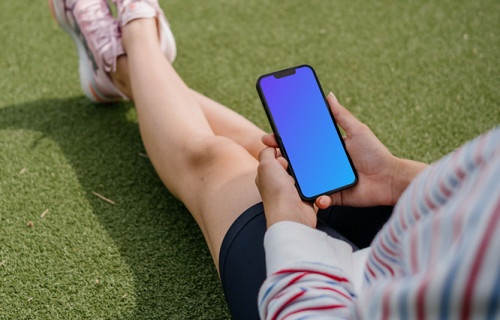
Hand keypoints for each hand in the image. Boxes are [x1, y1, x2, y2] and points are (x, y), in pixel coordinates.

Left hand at [256, 147, 316, 228]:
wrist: (291, 215)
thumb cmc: (276, 192)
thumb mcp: (266, 165)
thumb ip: (266, 153)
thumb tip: (270, 147)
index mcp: (266, 175)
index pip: (274, 157)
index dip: (280, 153)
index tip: (285, 155)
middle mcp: (277, 183)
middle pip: (290, 164)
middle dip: (294, 163)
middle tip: (294, 167)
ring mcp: (291, 191)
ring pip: (302, 174)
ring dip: (304, 173)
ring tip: (302, 178)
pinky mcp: (304, 197)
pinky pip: (311, 186)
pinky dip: (313, 184)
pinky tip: (311, 185)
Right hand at [262, 93, 427, 209]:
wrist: (389, 180)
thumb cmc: (375, 154)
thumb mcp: (357, 130)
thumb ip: (341, 115)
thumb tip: (329, 95)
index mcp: (327, 148)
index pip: (301, 143)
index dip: (285, 140)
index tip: (272, 137)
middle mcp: (323, 165)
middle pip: (297, 162)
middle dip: (281, 159)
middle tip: (273, 156)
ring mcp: (326, 181)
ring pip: (302, 180)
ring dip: (292, 178)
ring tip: (285, 174)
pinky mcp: (331, 196)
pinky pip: (317, 197)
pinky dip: (313, 196)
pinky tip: (312, 193)